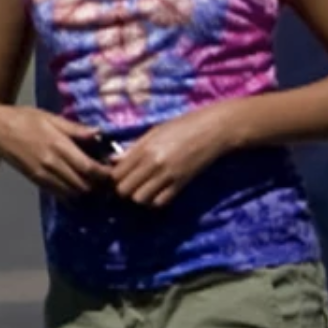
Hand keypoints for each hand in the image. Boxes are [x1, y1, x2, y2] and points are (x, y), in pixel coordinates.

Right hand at [0, 105, 109, 197]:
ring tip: (100, 188)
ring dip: (88, 193)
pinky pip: (58, 193)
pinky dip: (73, 195)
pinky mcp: (36, 180)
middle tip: (112, 184)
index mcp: (58, 146)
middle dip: (100, 187)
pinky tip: (82, 192)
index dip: (105, 175)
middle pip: (83, 184)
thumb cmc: (25, 119)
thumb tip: (99, 133)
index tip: (116, 174)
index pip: (89, 168)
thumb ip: (75, 129)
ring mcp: (42, 175)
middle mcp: (52, 164)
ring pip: (72, 192)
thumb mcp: (51, 117)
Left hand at [112, 105, 235, 207]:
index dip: (114, 177)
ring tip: (144, 188)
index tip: (119, 175)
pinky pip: (160, 202)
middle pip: (124, 190)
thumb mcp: (155, 131)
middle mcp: (154, 164)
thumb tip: (113, 161)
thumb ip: (134, 148)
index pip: (117, 173)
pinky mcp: (181, 183)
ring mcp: (168, 175)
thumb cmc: (184, 125)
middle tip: (131, 183)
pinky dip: (155, 201)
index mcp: (145, 148)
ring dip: (139, 196)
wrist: (214, 129)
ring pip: (140, 199)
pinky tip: (158, 192)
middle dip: (124, 190)